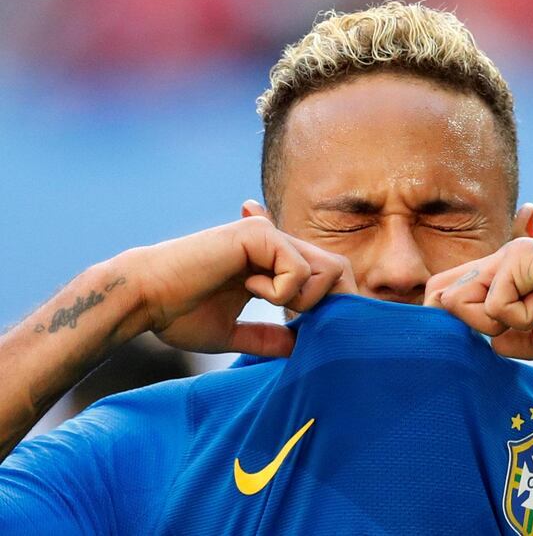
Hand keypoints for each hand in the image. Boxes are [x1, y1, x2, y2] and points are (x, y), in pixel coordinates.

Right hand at [126, 206, 355, 356]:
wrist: (144, 299)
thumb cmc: (179, 315)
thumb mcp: (233, 333)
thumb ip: (266, 339)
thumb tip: (299, 350)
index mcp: (271, 264)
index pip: (326, 278)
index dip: (332, 306)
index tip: (312, 334)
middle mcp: (275, 244)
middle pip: (339, 270)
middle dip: (331, 305)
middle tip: (298, 325)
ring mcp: (268, 234)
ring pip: (327, 269)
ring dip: (302, 300)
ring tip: (267, 303)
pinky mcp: (258, 232)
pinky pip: (299, 269)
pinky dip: (281, 291)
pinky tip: (249, 288)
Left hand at [424, 238, 532, 359]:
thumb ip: (518, 342)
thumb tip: (490, 345)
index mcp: (505, 275)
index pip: (447, 290)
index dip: (445, 317)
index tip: (469, 337)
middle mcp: (501, 260)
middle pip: (441, 296)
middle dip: (470, 325)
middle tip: (517, 325)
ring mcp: (508, 255)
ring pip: (462, 303)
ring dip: (498, 324)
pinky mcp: (520, 257)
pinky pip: (496, 307)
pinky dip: (522, 318)